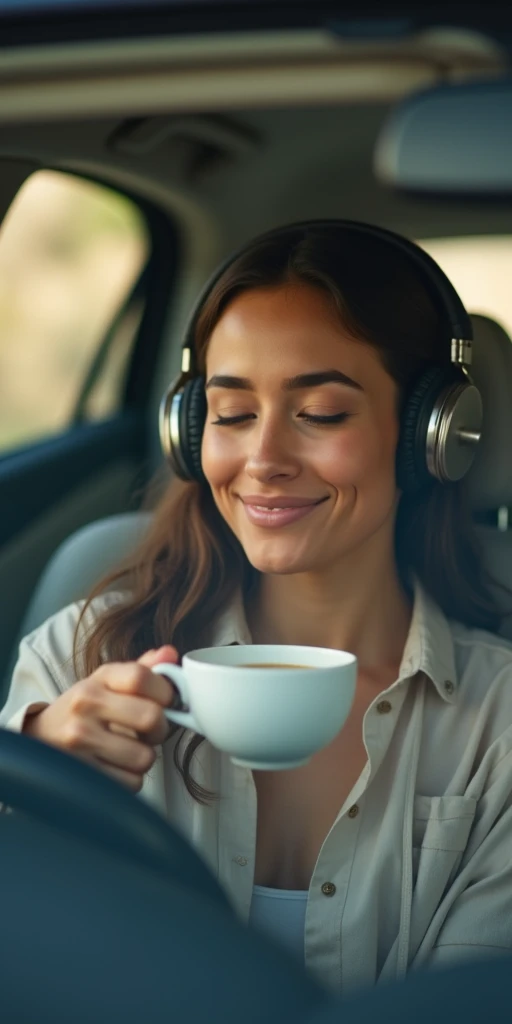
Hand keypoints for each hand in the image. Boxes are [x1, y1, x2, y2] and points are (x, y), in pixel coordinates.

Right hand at [23, 645, 179, 791]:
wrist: (41, 738)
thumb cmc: (84, 710)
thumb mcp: (107, 683)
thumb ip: (141, 669)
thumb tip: (170, 654)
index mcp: (99, 679)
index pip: (141, 677)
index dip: (165, 692)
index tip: (166, 702)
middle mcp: (86, 704)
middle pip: (151, 718)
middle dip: (160, 730)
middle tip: (150, 732)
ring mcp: (80, 739)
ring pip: (144, 757)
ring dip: (143, 758)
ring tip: (128, 750)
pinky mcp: (80, 772)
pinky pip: (131, 782)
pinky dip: (130, 779)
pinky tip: (116, 767)